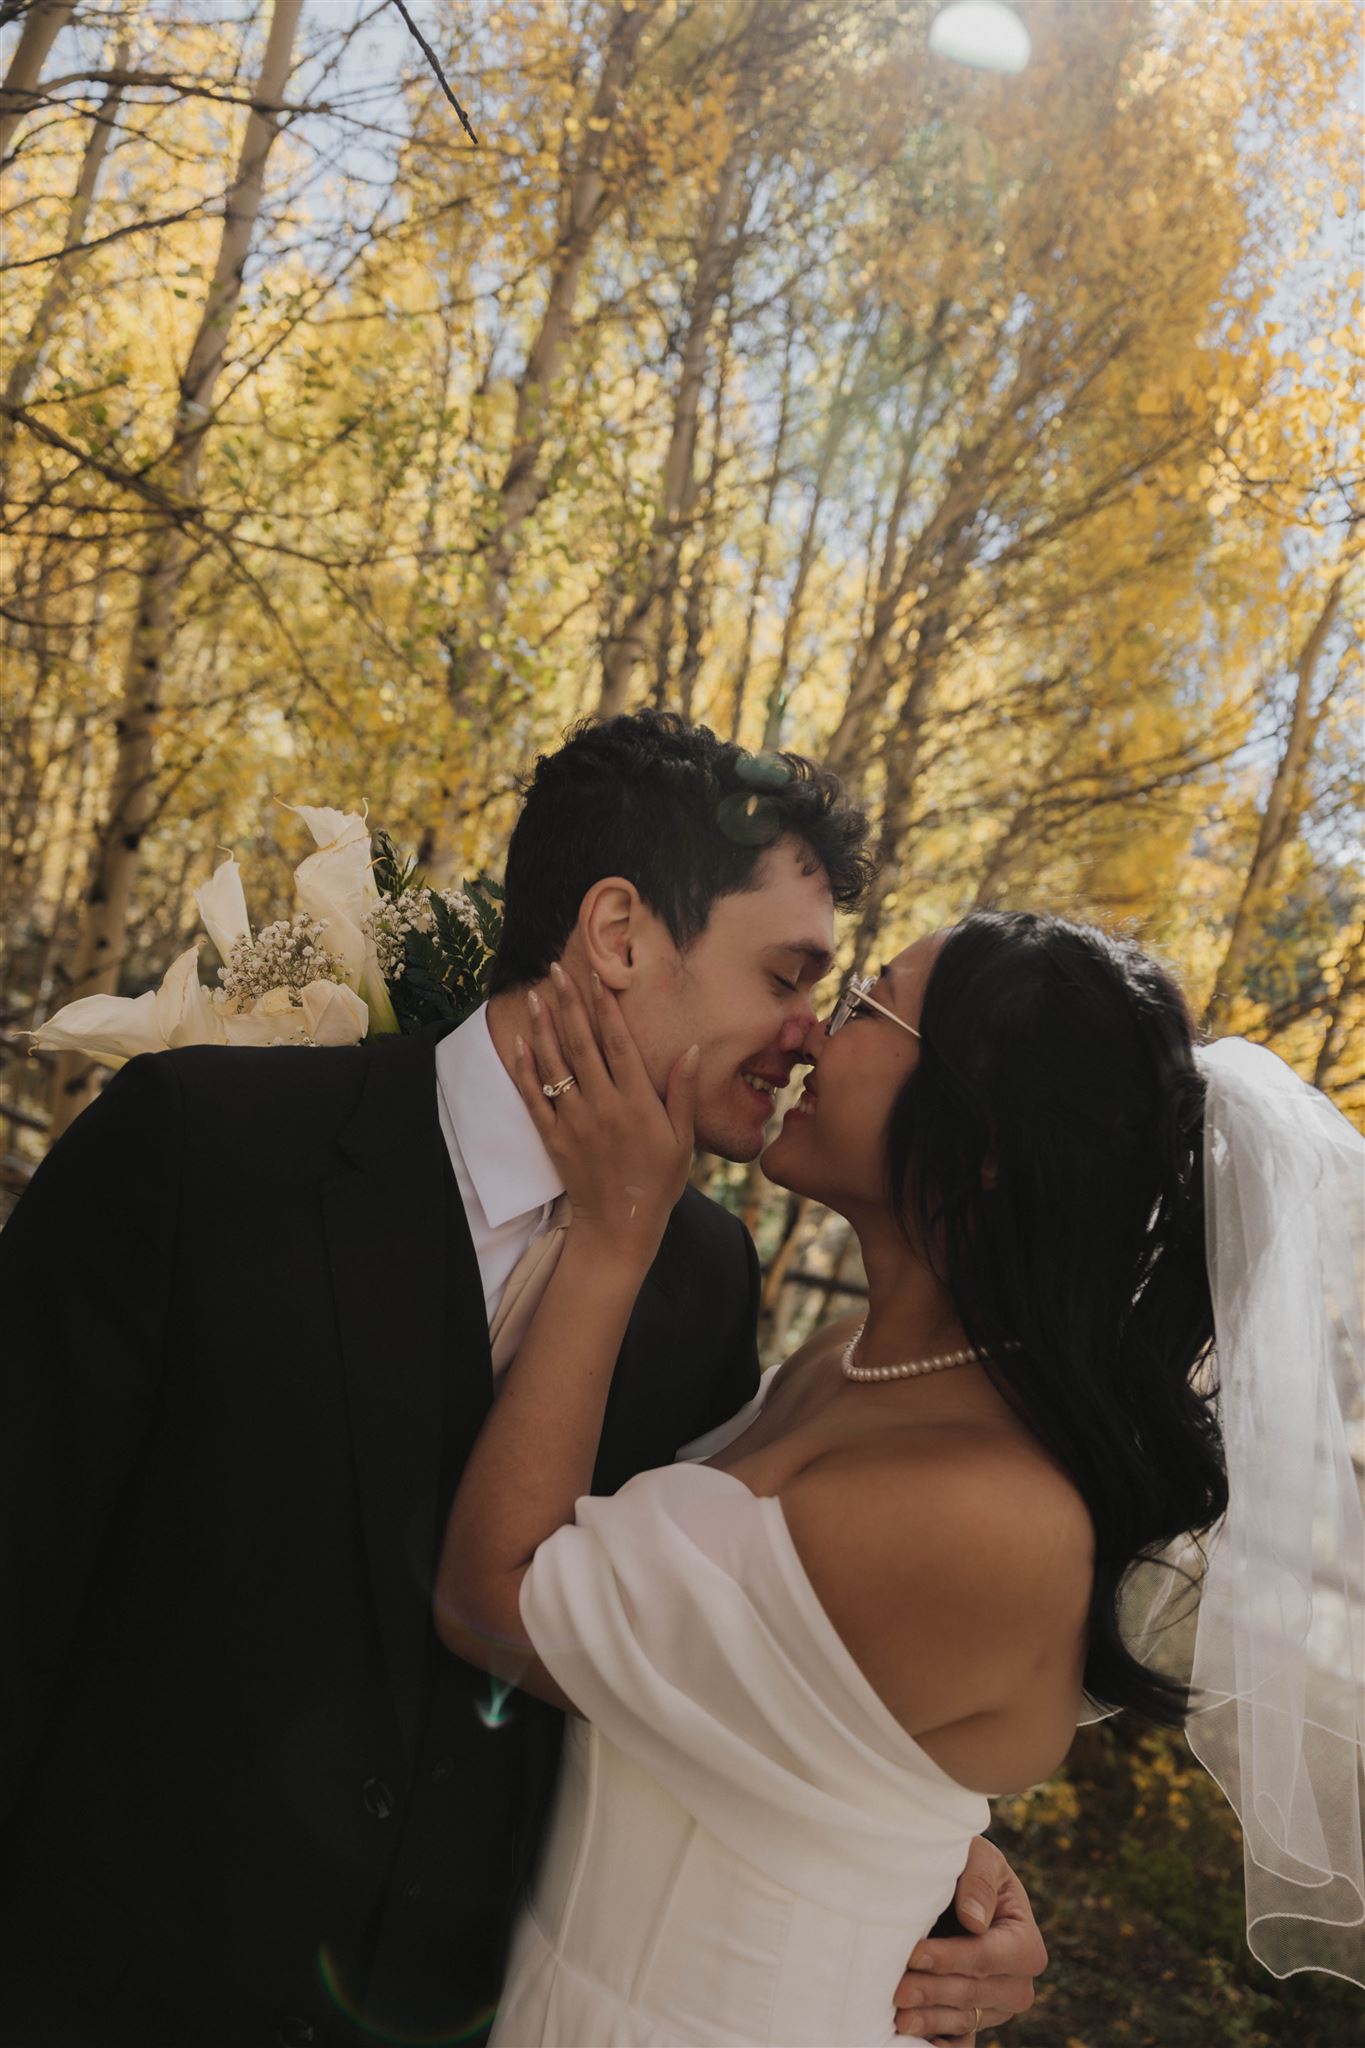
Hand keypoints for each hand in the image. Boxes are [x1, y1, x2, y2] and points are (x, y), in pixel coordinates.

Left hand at [513, 963, 697, 1258]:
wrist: (620, 1224)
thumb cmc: (659, 1181)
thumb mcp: (683, 1138)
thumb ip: (683, 1092)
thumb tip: (691, 1049)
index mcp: (637, 1102)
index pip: (618, 1043)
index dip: (606, 1008)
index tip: (597, 978)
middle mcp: (602, 1105)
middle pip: (581, 1044)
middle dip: (569, 1004)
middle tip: (558, 971)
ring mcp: (574, 1120)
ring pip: (554, 1064)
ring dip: (544, 1027)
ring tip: (537, 995)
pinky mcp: (553, 1136)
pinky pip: (534, 1096)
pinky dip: (526, 1067)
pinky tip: (520, 1042)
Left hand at [893, 1839, 1044, 2043]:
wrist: (957, 1887)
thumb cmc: (969, 1866)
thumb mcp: (978, 1856)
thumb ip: (979, 1879)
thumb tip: (975, 1921)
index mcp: (1026, 1944)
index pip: (987, 1957)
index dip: (951, 1957)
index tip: (916, 1954)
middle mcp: (1017, 1984)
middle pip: (973, 1992)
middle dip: (934, 1992)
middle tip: (897, 1992)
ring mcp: (995, 2009)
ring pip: (963, 2019)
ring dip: (930, 2019)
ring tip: (898, 2017)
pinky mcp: (973, 2021)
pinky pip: (959, 2039)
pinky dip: (938, 2041)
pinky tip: (913, 2040)